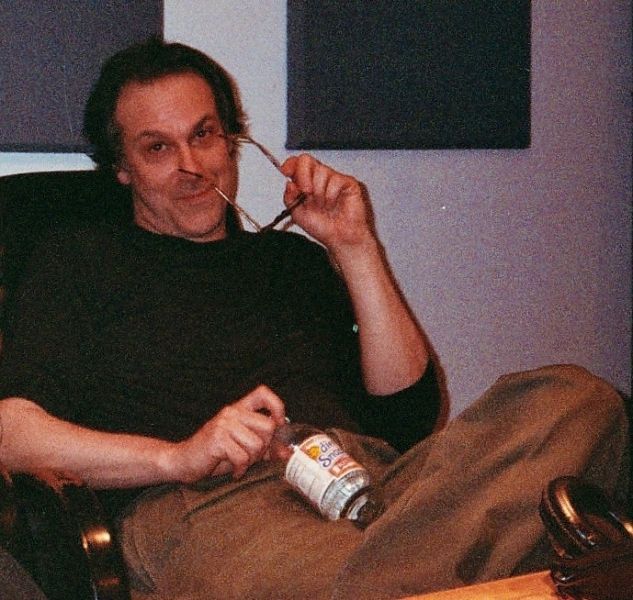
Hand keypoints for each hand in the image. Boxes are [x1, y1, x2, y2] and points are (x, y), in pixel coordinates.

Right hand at [170, 385, 285, 482]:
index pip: (262, 393)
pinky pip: (242, 457)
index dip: (276, 406)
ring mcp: (224, 424)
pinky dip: (240, 469)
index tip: (278, 423)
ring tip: (238, 463)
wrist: (182, 462)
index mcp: (238, 409)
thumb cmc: (214, 455)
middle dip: (264, 447)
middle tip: (250, 456)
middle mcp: (232, 412)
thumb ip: (264, 446)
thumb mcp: (242, 447)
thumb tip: (288, 453)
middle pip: (268, 427)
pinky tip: (234, 471)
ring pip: (257, 444)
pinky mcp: (217, 439)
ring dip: (251, 460)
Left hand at [280, 154, 374, 251]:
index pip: (296, 164)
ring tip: (324, 205)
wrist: (339, 238)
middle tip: (306, 192)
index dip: (290, 164)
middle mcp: (319, 178)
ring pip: (321, 171)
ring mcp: (333, 179)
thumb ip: (290, 198)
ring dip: (319, 192)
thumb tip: (289, 183)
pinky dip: (332, 195)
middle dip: (303, 176)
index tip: (286, 172)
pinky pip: (335, 180)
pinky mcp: (348, 182)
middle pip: (306, 160)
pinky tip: (334, 204)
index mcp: (306, 183)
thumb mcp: (297, 214)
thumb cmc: (323, 227)